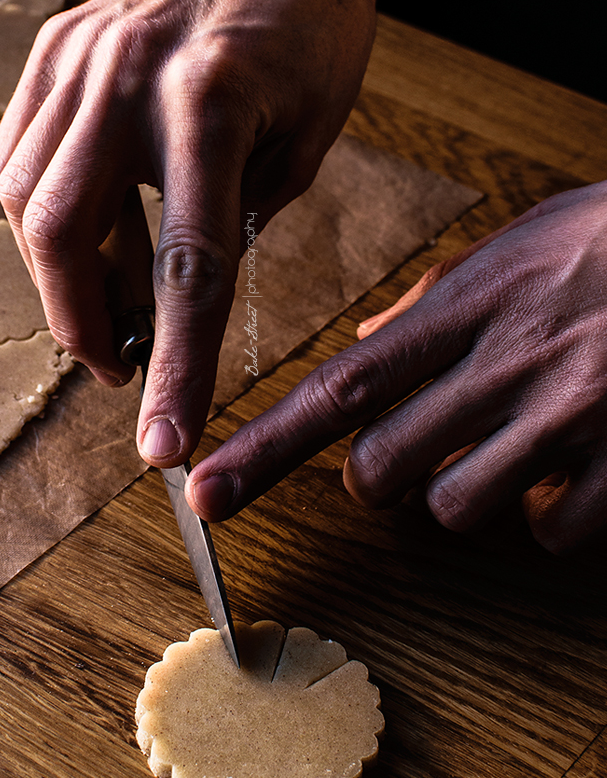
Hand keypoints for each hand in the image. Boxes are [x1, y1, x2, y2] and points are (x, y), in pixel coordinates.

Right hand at [0, 0, 378, 465]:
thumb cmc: (316, 39)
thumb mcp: (304, 148)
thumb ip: (233, 229)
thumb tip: (169, 307)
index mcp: (215, 106)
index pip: (186, 269)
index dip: (174, 371)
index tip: (163, 446)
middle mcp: (128, 78)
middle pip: (61, 239)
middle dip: (82, 325)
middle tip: (119, 364)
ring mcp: (79, 57)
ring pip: (25, 204)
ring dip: (65, 271)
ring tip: (119, 288)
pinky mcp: (54, 48)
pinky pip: (20, 158)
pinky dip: (47, 214)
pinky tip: (94, 224)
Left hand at [188, 183, 606, 552]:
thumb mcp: (525, 243)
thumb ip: (441, 298)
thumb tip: (371, 340)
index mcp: (472, 302)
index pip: (340, 386)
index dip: (263, 446)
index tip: (207, 490)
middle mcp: (509, 361)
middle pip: (383, 468)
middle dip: (379, 477)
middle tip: (412, 453)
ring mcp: (571, 415)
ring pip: (459, 509)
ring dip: (469, 495)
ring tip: (513, 448)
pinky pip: (553, 534)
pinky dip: (553, 518)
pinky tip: (577, 472)